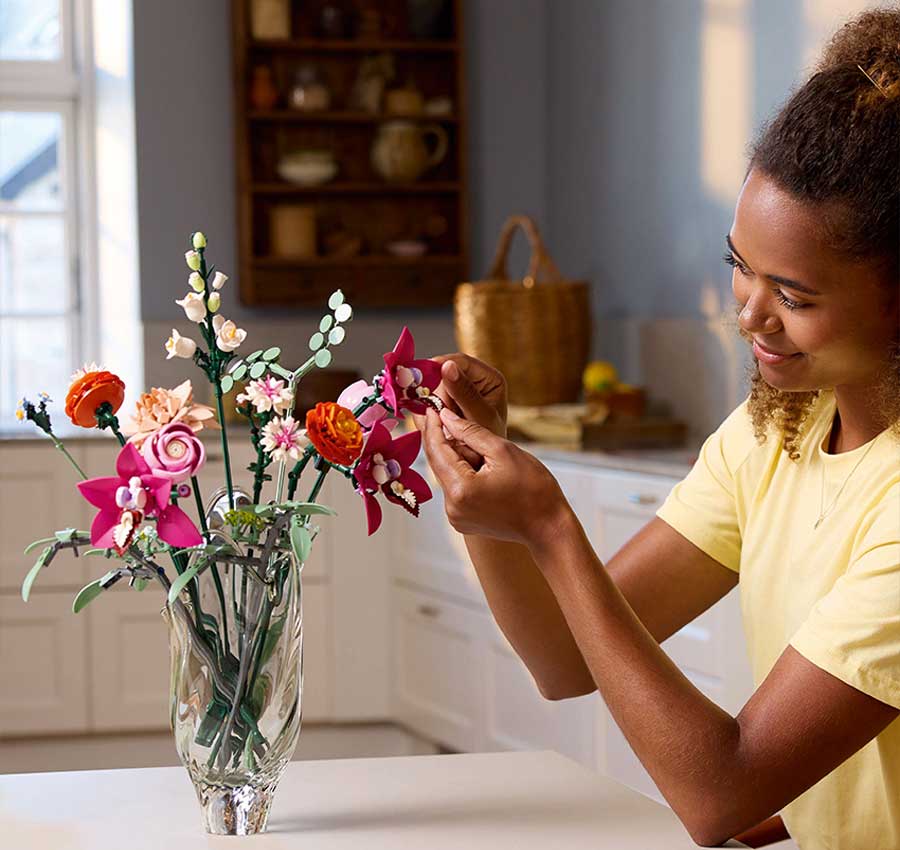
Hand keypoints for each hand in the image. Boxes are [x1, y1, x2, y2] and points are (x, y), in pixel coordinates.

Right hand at [413, 354, 507, 467]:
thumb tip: (447, 366)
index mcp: (489, 379)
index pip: (462, 362)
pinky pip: (428, 402)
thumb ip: (464, 393)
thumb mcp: (481, 417)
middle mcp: (473, 381)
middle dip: (438, 394)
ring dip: (432, 406)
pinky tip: (431, 424)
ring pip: (434, 389)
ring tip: (438, 424)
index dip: (441, 365)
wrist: (486, 465)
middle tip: (436, 414)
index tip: (423, 374)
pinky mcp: (444, 404)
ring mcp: (457, 393)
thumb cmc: (491, 442)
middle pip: (444, 375)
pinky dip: (426, 412)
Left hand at [422, 406, 570, 548]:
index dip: (433, 426)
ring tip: (489, 458)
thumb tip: (445, 417)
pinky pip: (455, 489)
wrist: (548, 526)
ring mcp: (455, 517)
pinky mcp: (461, 521)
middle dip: (448, 442)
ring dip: (460, 459)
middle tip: (461, 423)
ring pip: (447, 475)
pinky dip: (464, 474)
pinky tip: (486, 471)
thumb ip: (469, 431)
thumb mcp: (502, 450)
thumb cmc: (533, 488)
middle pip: (439, 463)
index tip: (433, 406)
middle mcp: (451, 507)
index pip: (436, 450)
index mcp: (460, 489)